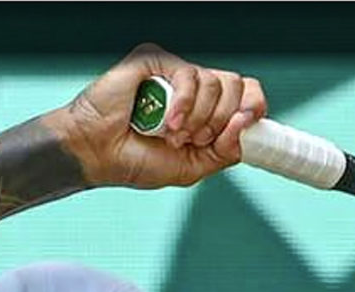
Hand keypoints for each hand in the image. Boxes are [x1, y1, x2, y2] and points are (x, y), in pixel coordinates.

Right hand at [52, 43, 266, 188]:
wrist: (99, 154)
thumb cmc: (138, 161)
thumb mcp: (193, 167)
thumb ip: (225, 152)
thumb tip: (246, 127)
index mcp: (207, 111)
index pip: (247, 95)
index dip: (254, 108)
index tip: (247, 126)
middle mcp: (195, 90)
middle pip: (237, 87)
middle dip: (221, 122)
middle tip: (195, 140)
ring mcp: (175, 74)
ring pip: (216, 84)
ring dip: (198, 119)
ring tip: (173, 134)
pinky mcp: (156, 61)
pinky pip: (189, 75)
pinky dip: (183, 105)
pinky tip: (167, 122)